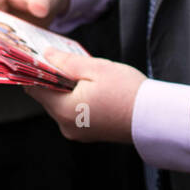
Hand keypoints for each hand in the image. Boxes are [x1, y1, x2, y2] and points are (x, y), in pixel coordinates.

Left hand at [25, 49, 146, 143]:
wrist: (155, 118)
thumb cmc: (128, 91)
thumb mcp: (97, 68)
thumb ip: (67, 62)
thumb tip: (46, 55)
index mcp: (64, 109)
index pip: (34, 88)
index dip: (33, 71)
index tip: (35, 56)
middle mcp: (66, 125)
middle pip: (47, 97)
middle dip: (52, 78)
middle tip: (62, 58)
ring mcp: (78, 132)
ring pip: (60, 105)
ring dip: (65, 88)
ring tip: (81, 71)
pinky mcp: (89, 134)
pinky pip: (73, 113)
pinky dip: (76, 99)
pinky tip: (90, 87)